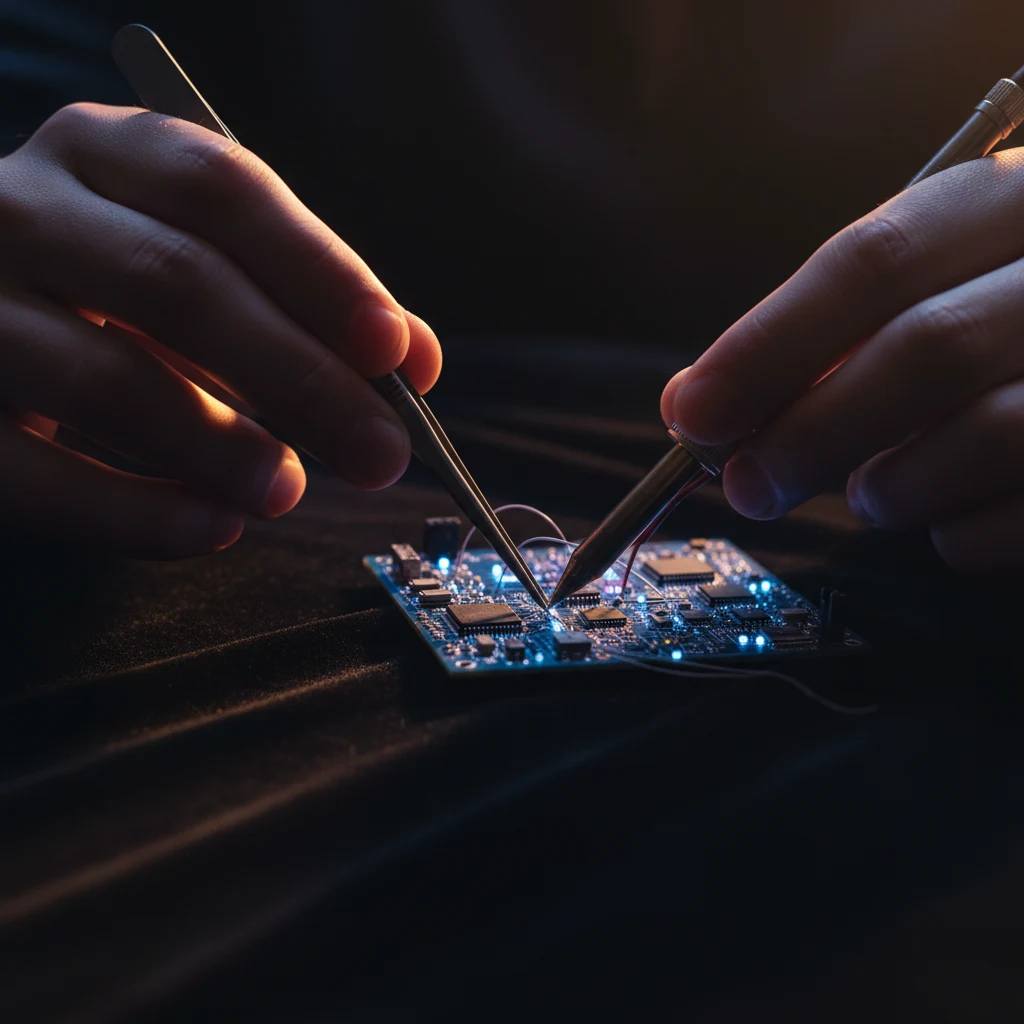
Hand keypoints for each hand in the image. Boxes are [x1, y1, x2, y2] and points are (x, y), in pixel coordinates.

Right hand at [0, 103, 440, 557]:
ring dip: (221, 444)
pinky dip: (134, 512)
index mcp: (103, 153)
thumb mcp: (200, 266)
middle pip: (177, 282)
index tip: (394, 352)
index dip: (319, 270)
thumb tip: (414, 363)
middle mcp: (21, 209)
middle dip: (299, 377)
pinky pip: (38, 472)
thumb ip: (303, 302)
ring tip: (291, 492)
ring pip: (107, 377)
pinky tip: (213, 528)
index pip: (223, 189)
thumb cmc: (111, 289)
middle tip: (382, 454)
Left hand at [661, 151, 1023, 572]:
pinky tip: (945, 518)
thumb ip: (826, 335)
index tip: (693, 411)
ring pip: (987, 435)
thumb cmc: (995, 322)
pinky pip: (1020, 521)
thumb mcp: (927, 289)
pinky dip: (955, 537)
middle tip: (747, 484)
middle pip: (926, 348)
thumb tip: (697, 402)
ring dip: (887, 488)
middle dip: (807, 432)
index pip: (877, 261)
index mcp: (1014, 202)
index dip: (767, 344)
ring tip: (871, 495)